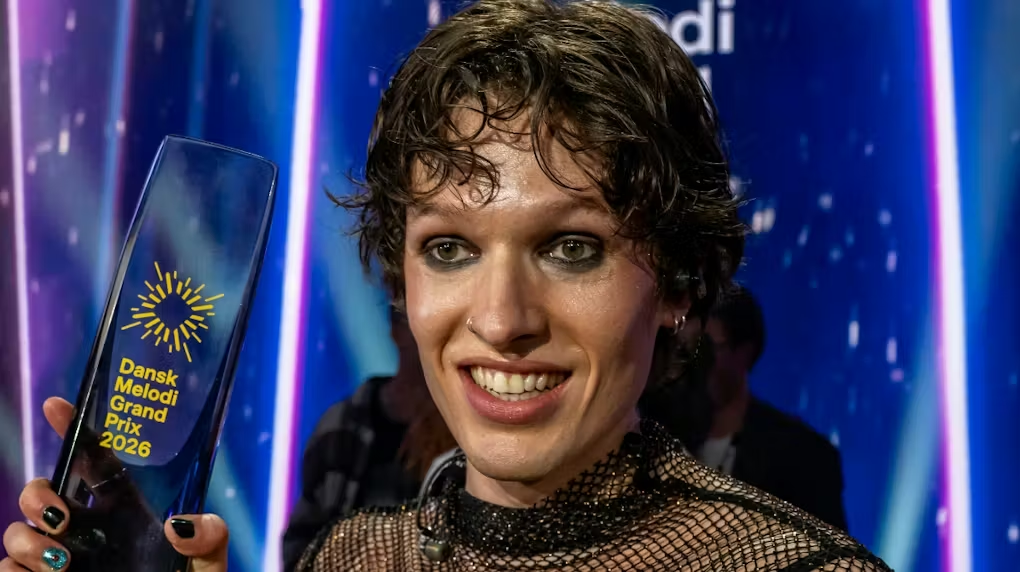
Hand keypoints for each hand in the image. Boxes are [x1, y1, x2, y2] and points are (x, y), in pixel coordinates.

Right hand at [1, 398, 230, 570]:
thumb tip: (180, 524)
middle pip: (45, 492)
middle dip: (38, 494)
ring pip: (20, 532)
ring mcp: (65, 559)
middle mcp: (90, 530)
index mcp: (126, 509)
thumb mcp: (207, 563)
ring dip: (28, 540)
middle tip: (62, 516)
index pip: (94, 460)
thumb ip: (209, 538)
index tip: (56, 404)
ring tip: (61, 561)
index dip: (73, 429)